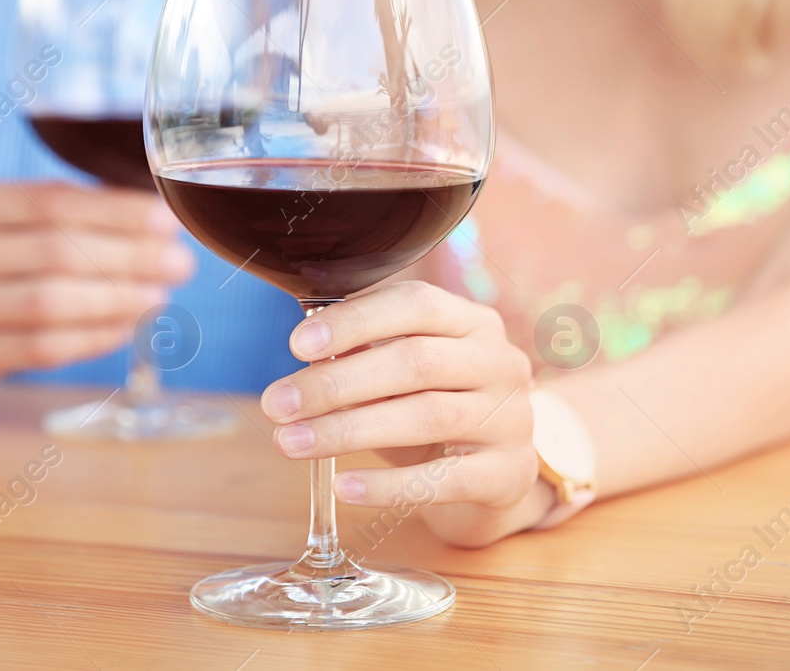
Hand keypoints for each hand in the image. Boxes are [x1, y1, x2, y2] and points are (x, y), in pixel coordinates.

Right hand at [0, 181, 192, 407]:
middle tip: (179, 263)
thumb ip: (37, 213)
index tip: (165, 220)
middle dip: (131, 257)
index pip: (51, 202)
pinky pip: (39, 349)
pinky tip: (124, 326)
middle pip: (58, 252)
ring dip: (118, 299)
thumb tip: (138, 216)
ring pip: (52, 304)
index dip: (117, 212)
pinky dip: (91, 336)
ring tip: (160, 294)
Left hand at [258, 280, 548, 547]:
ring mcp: (512, 418)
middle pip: (416, 362)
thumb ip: (364, 356)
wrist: (495, 477)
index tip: (297, 344)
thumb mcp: (404, 377)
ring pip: (428, 417)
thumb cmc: (436, 410)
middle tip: (277, 404)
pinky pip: (443, 481)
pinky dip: (388, 485)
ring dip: (349, 430)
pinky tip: (344, 486)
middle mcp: (500, 362)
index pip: (416, 303)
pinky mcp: (508, 473)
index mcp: (472, 322)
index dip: (356, 321)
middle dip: (337, 382)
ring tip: (292, 442)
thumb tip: (306, 354)